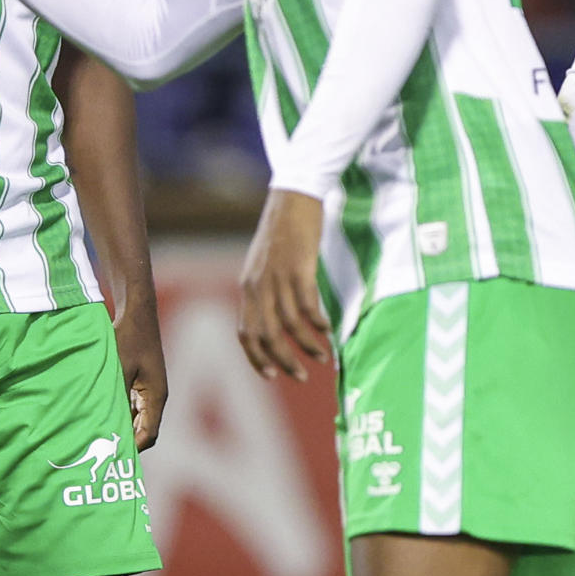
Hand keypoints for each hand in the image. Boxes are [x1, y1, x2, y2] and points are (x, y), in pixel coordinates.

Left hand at [114, 303, 167, 450]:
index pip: (148, 433)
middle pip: (144, 428)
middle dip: (126, 439)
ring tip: (99, 434)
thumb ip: (116, 395)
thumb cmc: (128, 338)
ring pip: (137, 417)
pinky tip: (101, 412)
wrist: (136, 312)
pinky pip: (132, 403)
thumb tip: (108, 421)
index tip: (114, 457)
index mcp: (156, 397)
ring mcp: (149, 388)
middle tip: (103, 452)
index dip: (133, 447)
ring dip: (121, 425)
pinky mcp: (140, 380)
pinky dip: (120, 411)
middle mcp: (156, 396)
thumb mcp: (119, 368)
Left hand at [237, 189, 330, 380]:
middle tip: (301, 376)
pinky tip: (329, 330)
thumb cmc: (282, 233)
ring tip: (323, 357)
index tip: (272, 375)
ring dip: (307, 345)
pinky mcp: (299, 268)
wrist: (292, 198)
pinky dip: (318, 323)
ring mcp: (277, 277)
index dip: (256, 358)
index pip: (245, 333)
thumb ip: (266, 291)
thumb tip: (276, 320)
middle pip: (266, 335)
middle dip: (284, 361)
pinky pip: (309, 305)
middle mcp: (258, 285)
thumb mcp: (265, 265)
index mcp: (248, 287)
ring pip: (290, 324)